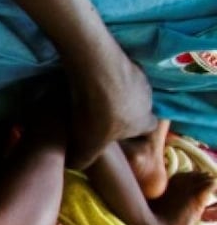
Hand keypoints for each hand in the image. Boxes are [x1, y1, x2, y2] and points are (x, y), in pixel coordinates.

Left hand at [65, 50, 156, 168]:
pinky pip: (114, 71)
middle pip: (137, 107)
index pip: (147, 129)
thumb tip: (76, 165)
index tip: (116, 134)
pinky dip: (102, 76)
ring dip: (112, 92)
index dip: (133, 133)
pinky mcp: (122, 58)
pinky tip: (84, 79)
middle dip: (121, 112)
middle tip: (98, 114)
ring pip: (127, 88)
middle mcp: (147, 98)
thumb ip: (83, 160)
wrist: (96, 71)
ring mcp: (137, 76)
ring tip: (89, 95)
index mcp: (144, 121)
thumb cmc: (96, 114)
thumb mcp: (87, 145)